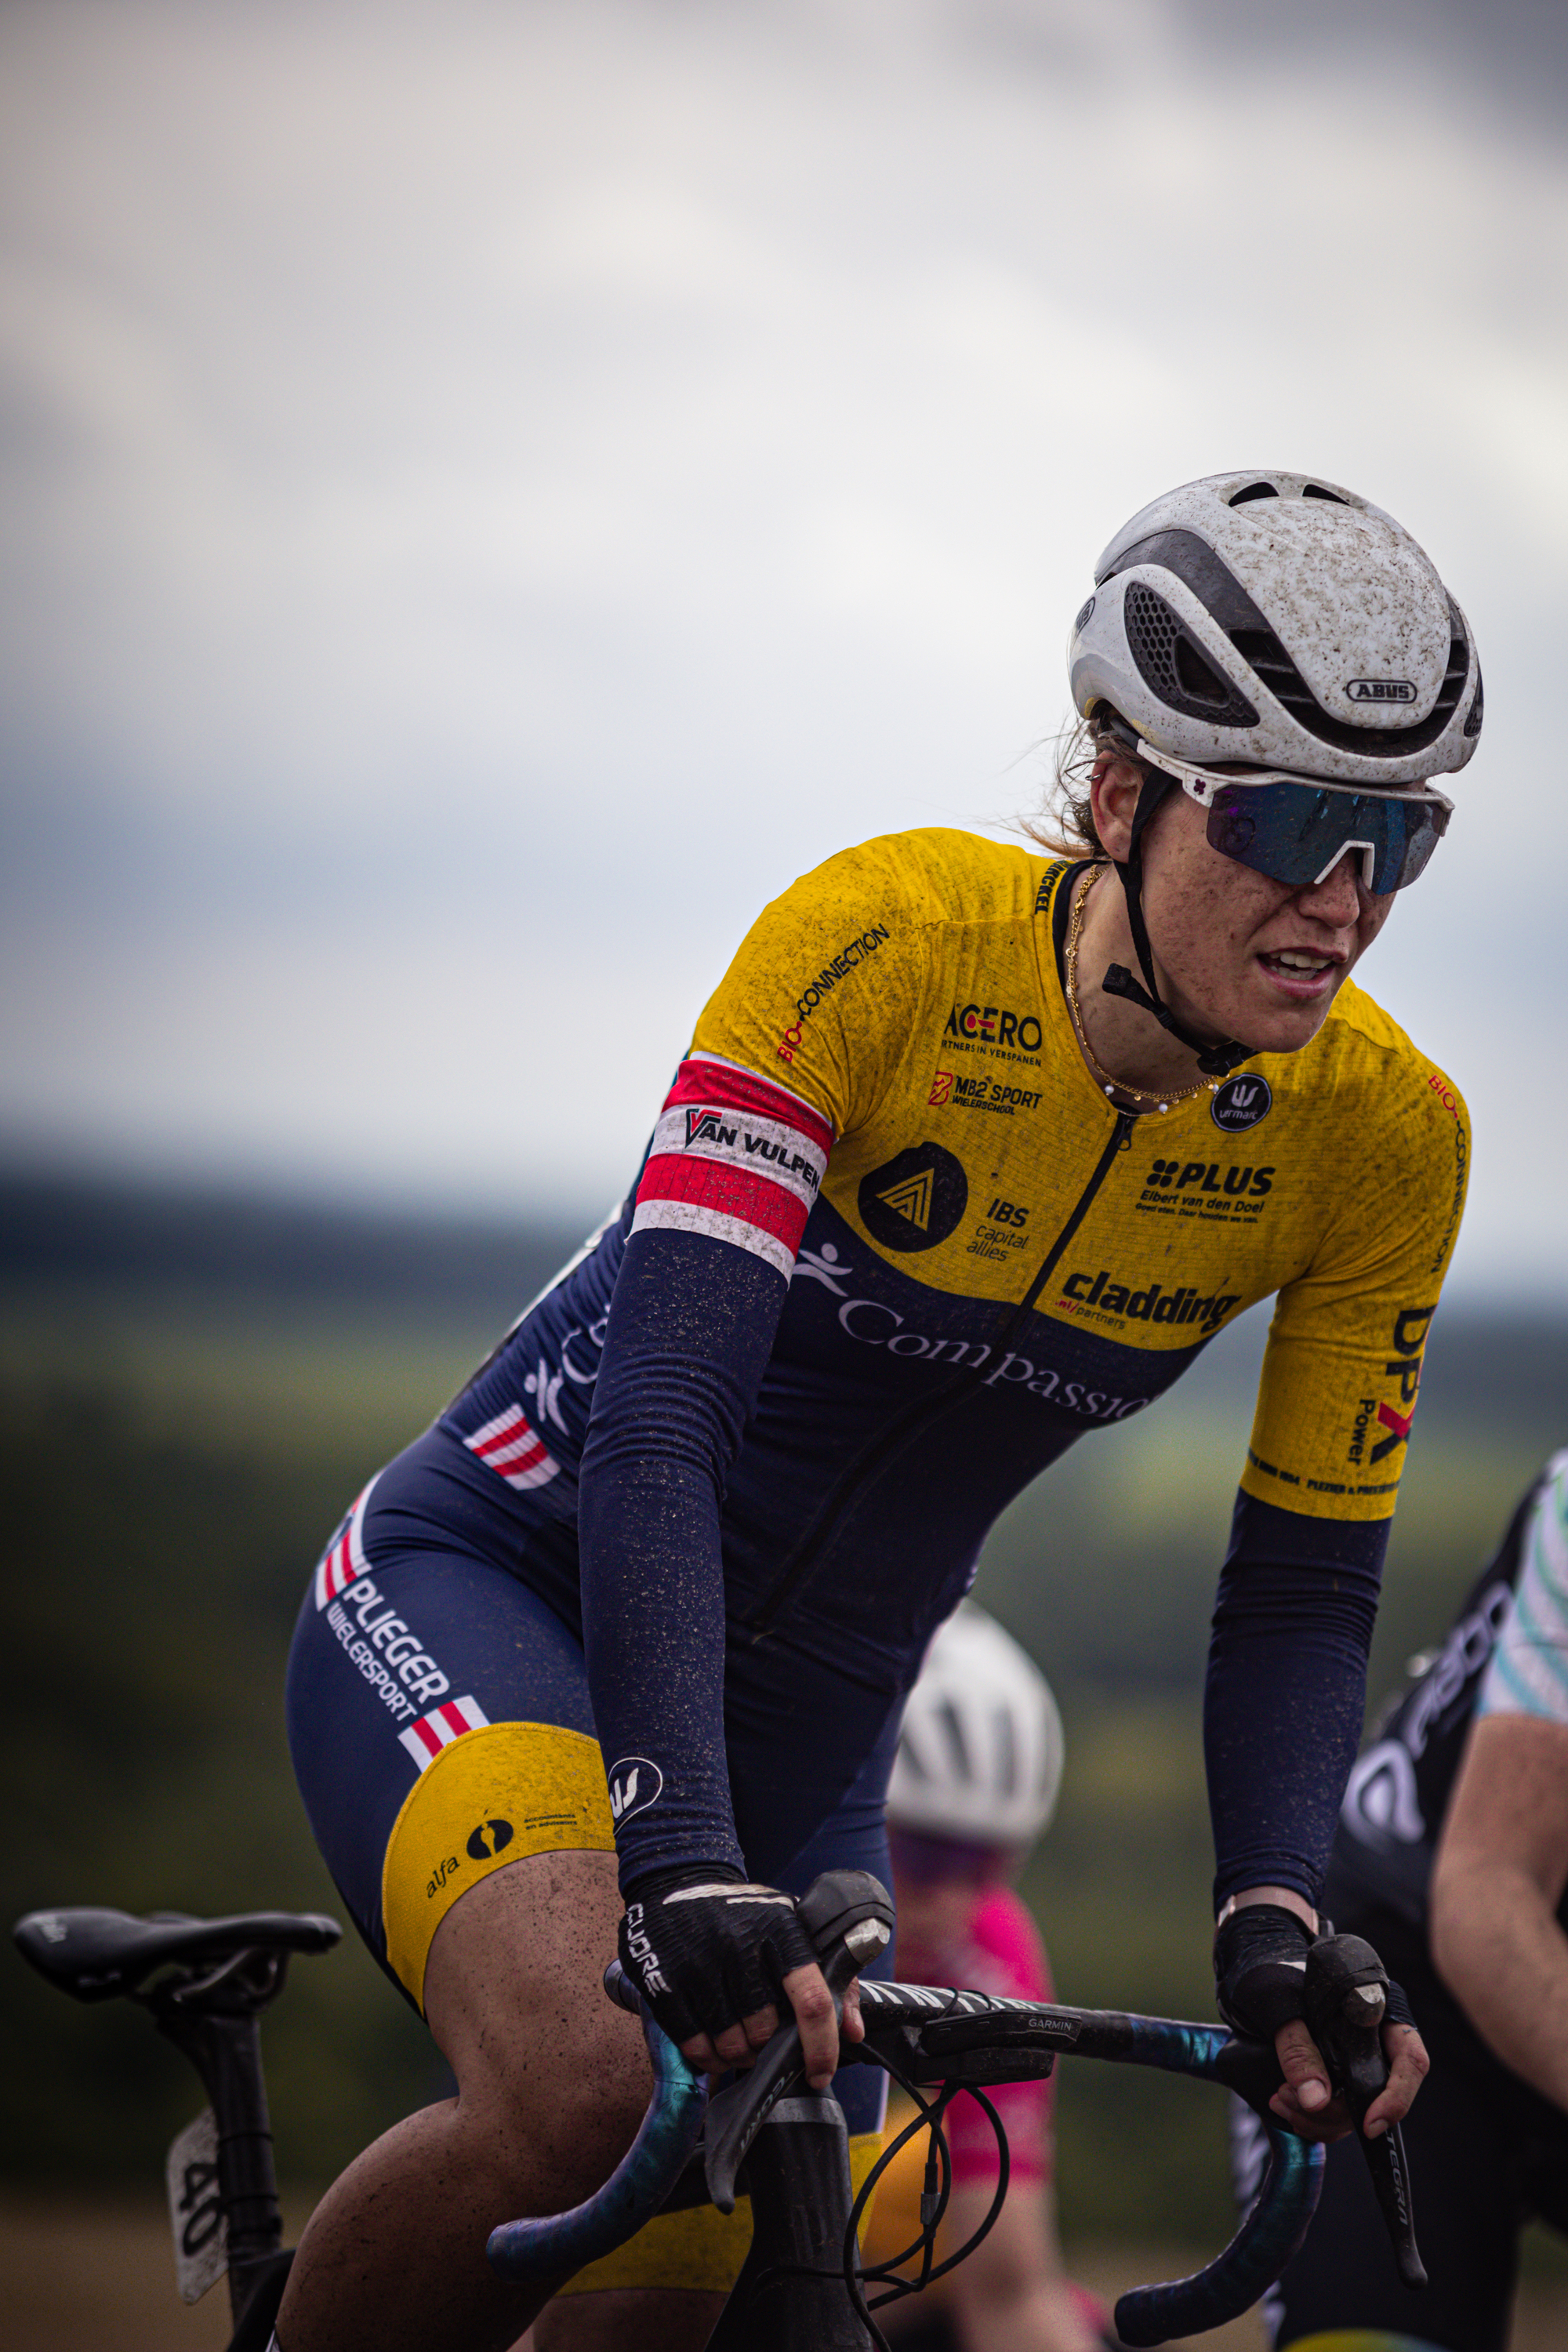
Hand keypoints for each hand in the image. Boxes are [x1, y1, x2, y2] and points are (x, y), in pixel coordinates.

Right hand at [619, 1870, 852, 2089]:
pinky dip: (708, 2058)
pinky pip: (694, 2046)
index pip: (812, 1999)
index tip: (822, 2073)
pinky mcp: (664, 1981)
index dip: (822, 2046)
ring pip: (730, 2045)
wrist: (678, 1880)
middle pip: (766, 2031)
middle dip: (769, 2047)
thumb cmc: (746, 1915)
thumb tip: (852, 2032)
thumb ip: (833, 1978)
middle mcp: (740, 1946)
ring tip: (740, 2039)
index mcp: (781, 1931)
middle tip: (765, 2037)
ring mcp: (699, 1964)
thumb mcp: (792, 1927)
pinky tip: (713, 2046)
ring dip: (739, 2056)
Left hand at [1215, 1894, 1430, 2141]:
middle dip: (1336, 2112)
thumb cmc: (1278, 1976)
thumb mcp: (1283, 2005)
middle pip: (1380, 2097)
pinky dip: (1312, 2120)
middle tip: (1292, 2102)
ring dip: (1317, 2118)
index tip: (1368, 2124)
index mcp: (1379, 2011)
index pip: (1410, 2060)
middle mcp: (1378, 2042)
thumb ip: (1298, 2048)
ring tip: (1281, 2099)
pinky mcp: (1341, 2081)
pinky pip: (1338, 2115)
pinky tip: (1286, 2105)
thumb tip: (1315, 2099)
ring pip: (1356, 2112)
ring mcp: (1361, 2064)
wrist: (1261, 1973)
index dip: (1396, 2098)